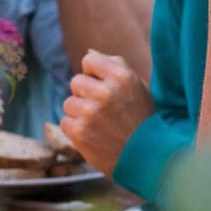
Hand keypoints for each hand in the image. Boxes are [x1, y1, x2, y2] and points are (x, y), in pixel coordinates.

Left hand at [58, 50, 152, 176]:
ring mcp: (90, 112)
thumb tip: (89, 52)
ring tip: (99, 125)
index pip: (89, 60)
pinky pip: (65, 121)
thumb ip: (115, 65)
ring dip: (80, 113)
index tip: (102, 86)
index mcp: (121, 77)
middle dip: (85, 95)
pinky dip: (75, 130)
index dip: (93, 74)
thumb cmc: (140, 119)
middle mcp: (105, 92)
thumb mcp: (136, 87)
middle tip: (103, 110)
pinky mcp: (79, 131)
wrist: (145, 158)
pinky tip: (93, 135)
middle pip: (76, 82)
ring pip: (69, 103)